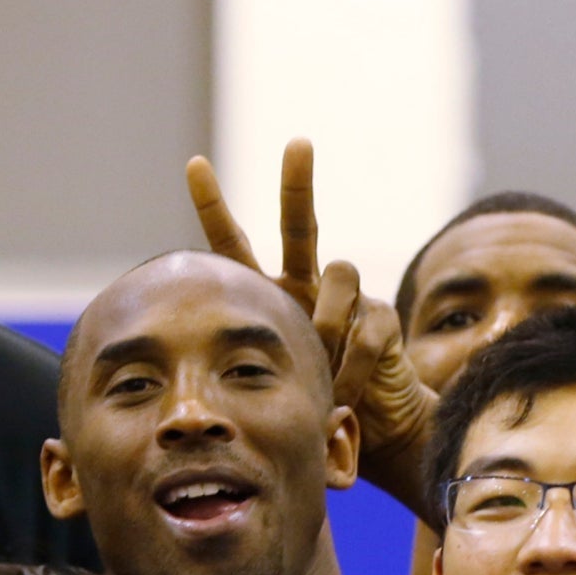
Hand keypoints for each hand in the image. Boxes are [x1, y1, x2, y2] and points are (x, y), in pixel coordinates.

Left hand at [188, 144, 438, 513]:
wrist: (367, 432)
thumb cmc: (308, 406)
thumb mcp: (263, 385)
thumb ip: (237, 372)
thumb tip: (197, 384)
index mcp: (268, 296)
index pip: (234, 244)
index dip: (214, 207)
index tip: (194, 164)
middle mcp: (305, 286)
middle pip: (300, 224)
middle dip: (298, 183)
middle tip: (297, 142)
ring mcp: (346, 298)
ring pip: (337, 274)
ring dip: (327, 327)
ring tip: (324, 377)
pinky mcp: (381, 316)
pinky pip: (362, 327)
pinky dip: (352, 365)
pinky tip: (348, 392)